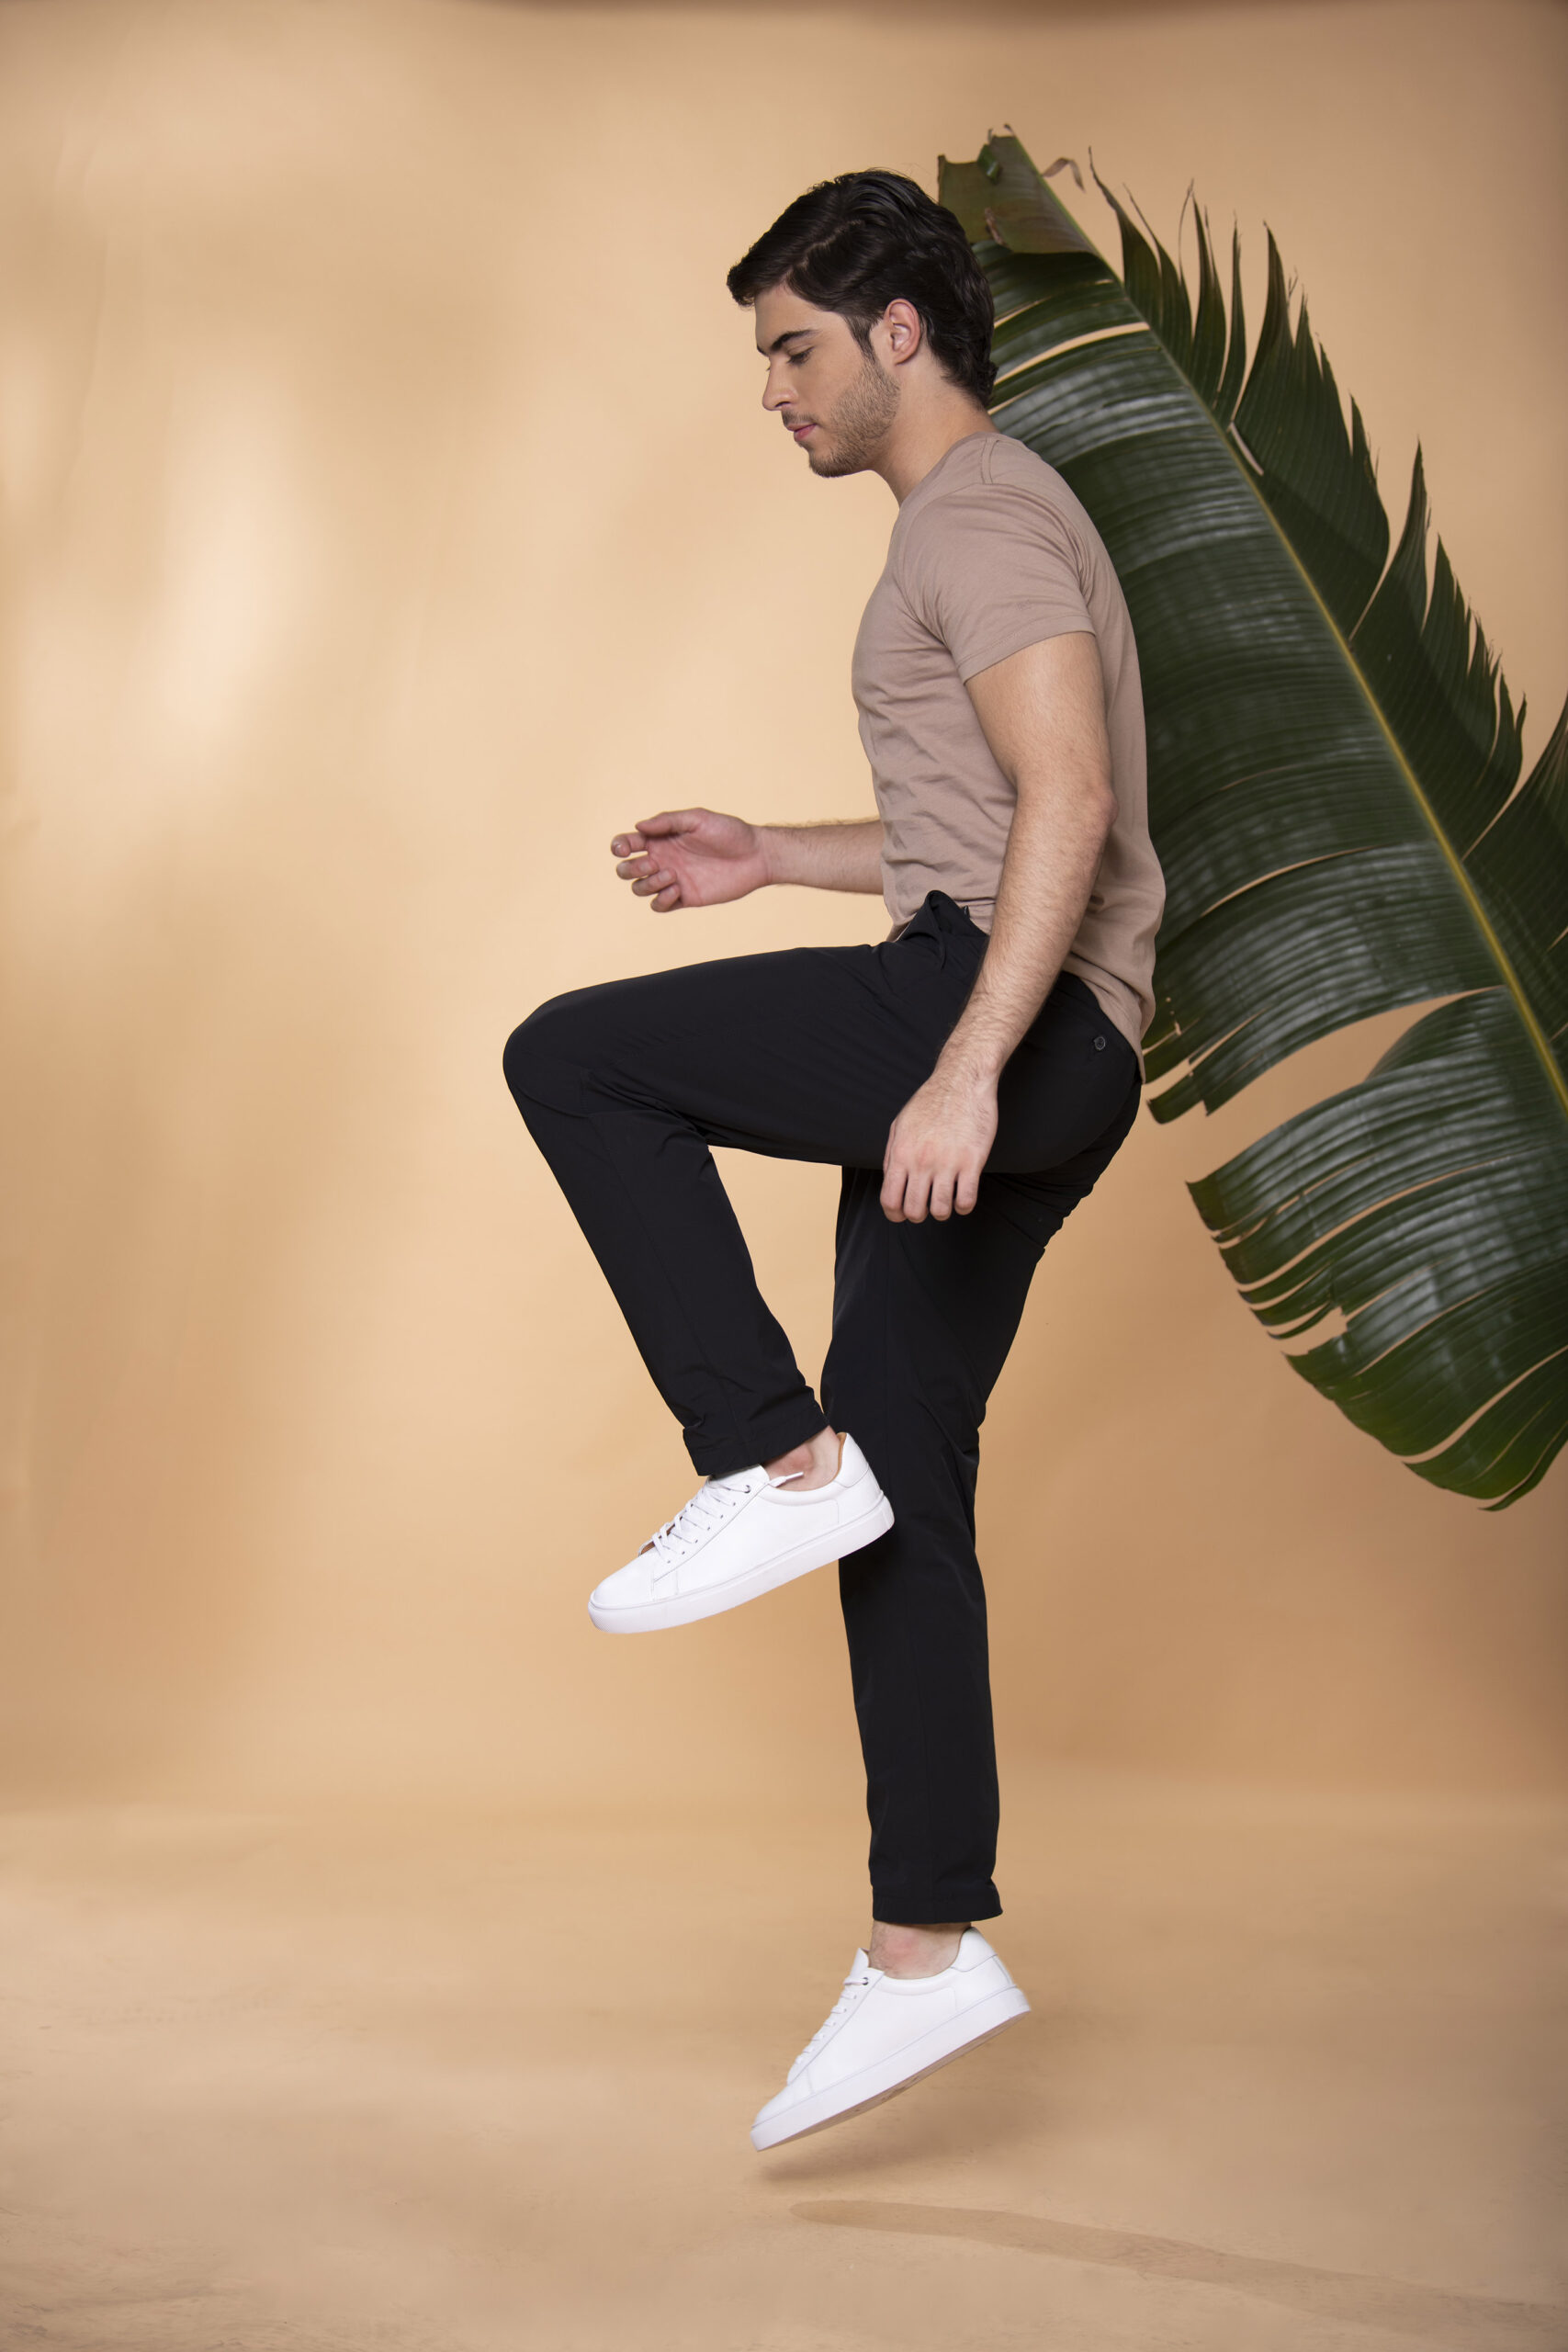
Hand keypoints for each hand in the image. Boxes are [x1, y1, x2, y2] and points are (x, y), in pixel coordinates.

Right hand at [610, 808, 770, 911]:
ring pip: (639, 889)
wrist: (756, 856)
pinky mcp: (685, 898)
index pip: (628, 844)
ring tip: (672, 875)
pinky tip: (677, 889)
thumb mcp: (698, 818)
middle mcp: (663, 859)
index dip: (618, 846)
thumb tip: (638, 826)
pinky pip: (659, 906)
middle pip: (626, 870)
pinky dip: (660, 899)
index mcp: (661, 839)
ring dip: (648, 883)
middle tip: (655, 864)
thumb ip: (668, 821)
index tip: (626, 848)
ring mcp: (672, 880)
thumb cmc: (729, 832)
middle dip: (631, 868)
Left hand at [881, 1062, 998, 1222]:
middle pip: (914, 1211)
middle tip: (925, 1206)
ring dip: (942, 1211)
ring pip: (941, 1210)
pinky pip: (966, 1200)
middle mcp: (922, 1161)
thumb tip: (890, 1183)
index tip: (902, 1214)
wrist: (962, 1081)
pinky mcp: (973, 1161)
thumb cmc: (930, 1102)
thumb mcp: (900, 1126)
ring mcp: (948, 1162)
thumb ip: (892, 1156)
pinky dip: (964, 1206)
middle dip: (919, 1215)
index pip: (890, 1200)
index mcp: (901, 1153)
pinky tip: (963, 1195)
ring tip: (945, 1200)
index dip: (894, 1214)